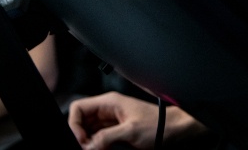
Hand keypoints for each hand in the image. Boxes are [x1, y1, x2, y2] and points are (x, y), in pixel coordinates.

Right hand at [68, 91, 202, 149]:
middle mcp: (108, 110)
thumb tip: (88, 145)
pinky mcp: (115, 131)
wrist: (173, 129)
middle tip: (86, 148)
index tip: (80, 140)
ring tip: (93, 149)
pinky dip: (95, 145)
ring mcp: (111, 121)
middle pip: (81, 120)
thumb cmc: (158, 123)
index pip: (79, 108)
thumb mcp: (130, 131)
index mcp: (109, 102)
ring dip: (87, 141)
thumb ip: (106, 137)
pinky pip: (98, 137)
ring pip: (88, 131)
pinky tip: (99, 149)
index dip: (74, 124)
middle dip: (80, 135)